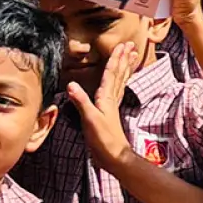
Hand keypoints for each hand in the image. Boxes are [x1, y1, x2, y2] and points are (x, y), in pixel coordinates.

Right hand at [66, 40, 138, 168]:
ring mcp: (112, 106)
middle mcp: (111, 99)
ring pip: (120, 81)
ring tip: (131, 57)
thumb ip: (81, 102)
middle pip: (119, 74)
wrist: (114, 157)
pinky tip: (119, 81)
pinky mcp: (110, 113)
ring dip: (125, 68)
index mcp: (106, 98)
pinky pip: (117, 92)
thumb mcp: (90, 120)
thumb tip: (71, 84)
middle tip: (131, 45)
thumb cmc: (103, 140)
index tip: (122, 45)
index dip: (116, 59)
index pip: (111, 74)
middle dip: (124, 59)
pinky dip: (119, 82)